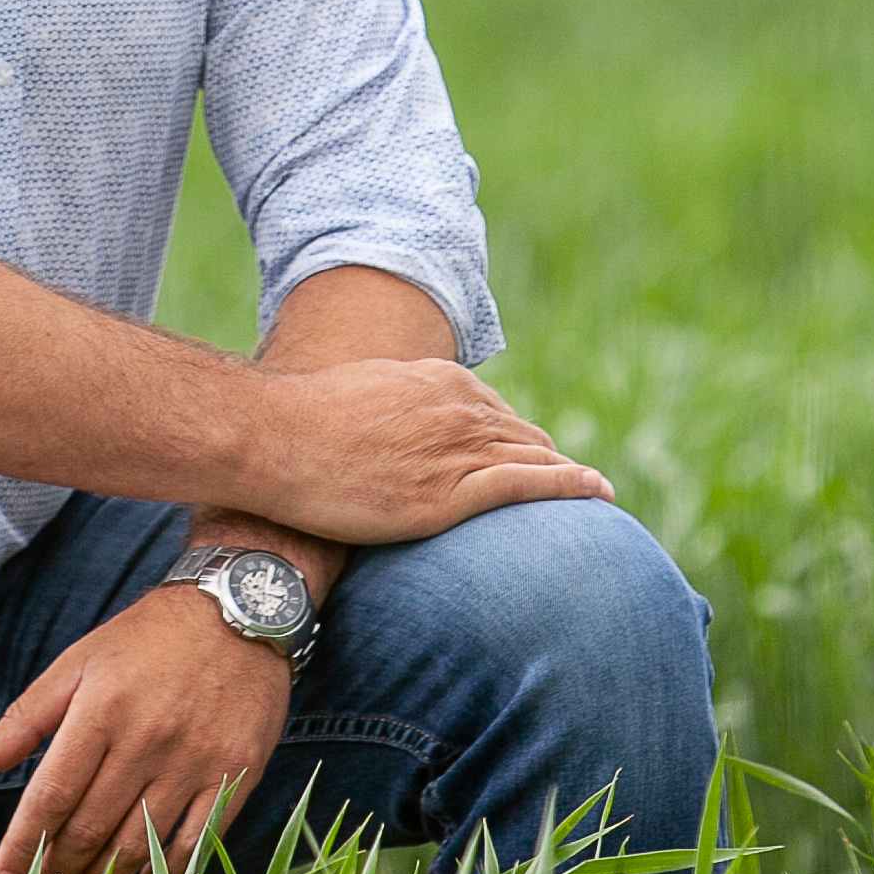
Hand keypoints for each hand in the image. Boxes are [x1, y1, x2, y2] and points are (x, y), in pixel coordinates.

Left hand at [0, 585, 292, 873]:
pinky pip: (194, 842)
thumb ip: (27, 716)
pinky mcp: (235, 773)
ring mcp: (195, 761)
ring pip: (138, 844)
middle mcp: (148, 740)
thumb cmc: (148, 638)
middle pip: (92, 827)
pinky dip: (162, 871)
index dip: (23, 847)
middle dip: (59, 869)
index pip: (52, 794)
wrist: (240, 610)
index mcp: (102, 709)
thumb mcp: (80, 661)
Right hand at [242, 358, 612, 544]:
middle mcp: (458, 409)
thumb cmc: (302, 424)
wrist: (275, 440)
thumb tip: (390, 421)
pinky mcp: (450, 491)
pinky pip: (527, 485)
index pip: (494, 412)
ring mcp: (456, 449)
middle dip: (549, 457)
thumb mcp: (359, 395)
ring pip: (534, 459)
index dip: (516, 438)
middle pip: (522, 435)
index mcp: (438, 382)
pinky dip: (569, 486)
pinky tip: (596, 492)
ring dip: (570, 475)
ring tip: (598, 492)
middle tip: (576, 482)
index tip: (533, 453)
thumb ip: (391, 405)